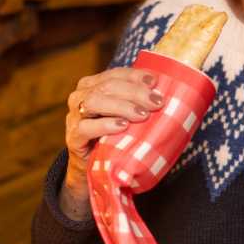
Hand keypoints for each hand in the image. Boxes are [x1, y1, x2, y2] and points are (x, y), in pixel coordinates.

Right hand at [59, 68, 162, 219]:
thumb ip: (138, 104)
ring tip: (142, 115)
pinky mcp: (73, 138)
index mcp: (92, 85)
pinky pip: (86, 127)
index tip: (156, 82)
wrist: (91, 169)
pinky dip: (105, 125)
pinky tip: (122, 126)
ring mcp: (73, 117)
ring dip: (122, 106)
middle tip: (156, 102)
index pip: (114, 74)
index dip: (135, 76)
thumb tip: (171, 94)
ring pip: (95, 102)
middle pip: (107, 86)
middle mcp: (80, 97)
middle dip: (134, 92)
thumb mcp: (124, 117)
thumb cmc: (112, 138)